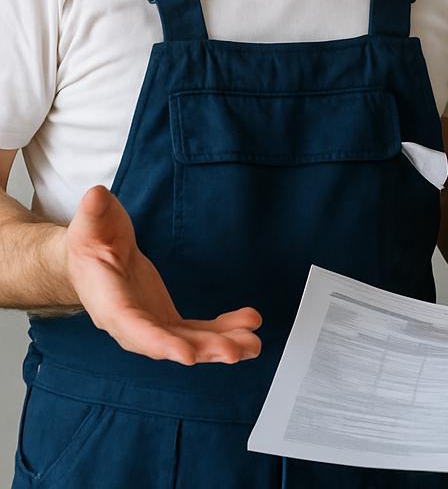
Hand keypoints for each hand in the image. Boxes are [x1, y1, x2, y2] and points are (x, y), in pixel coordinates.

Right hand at [64, 186, 261, 364]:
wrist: (96, 254)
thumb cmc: (92, 240)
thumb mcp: (90, 223)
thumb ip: (93, 213)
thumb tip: (95, 196)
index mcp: (109, 302)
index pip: (133, 328)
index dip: (159, 343)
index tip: (188, 355)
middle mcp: (131, 322)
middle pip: (167, 342)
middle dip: (203, 349)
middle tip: (235, 351)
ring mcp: (151, 323)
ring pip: (187, 341)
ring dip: (221, 345)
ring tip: (253, 345)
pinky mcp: (167, 318)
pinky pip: (197, 330)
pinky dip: (224, 329)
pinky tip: (248, 325)